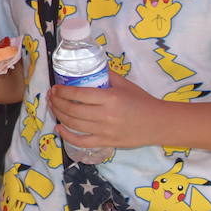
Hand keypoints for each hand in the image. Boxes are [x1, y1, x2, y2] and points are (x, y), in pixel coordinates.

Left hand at [47, 72, 161, 148]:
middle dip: (56, 102)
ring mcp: (105, 131)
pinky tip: (59, 128)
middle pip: (72, 109)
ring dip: (59, 115)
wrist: (159, 123)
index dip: (63, 91)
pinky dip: (67, 135)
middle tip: (51, 96)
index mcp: (110, 98)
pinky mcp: (106, 142)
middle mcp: (105, 115)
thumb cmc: (142, 101)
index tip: (55, 88)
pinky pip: (81, 141)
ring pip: (73, 124)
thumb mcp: (125, 84)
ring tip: (53, 107)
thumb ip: (106, 75)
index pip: (79, 93)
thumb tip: (89, 67)